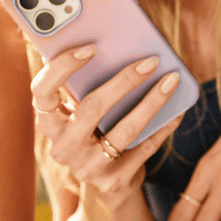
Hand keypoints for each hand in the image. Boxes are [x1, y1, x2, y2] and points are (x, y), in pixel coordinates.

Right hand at [31, 45, 182, 208]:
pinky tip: (178, 109)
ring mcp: (88, 167)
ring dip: (151, 103)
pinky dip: (163, 126)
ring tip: (171, 81)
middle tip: (150, 62)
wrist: (107, 180)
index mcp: (48, 121)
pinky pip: (144, 149)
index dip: (62, 67)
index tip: (90, 47)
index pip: (42, 91)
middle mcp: (63, 147)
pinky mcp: (114, 181)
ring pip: (123, 131)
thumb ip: (82, 82)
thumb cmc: (93, 128)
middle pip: (91, 109)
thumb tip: (105, 40)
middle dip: (124, 82)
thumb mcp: (79, 108)